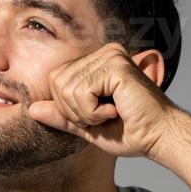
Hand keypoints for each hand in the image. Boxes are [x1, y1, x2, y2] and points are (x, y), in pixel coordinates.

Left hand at [26, 42, 176, 156]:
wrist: (159, 137)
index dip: (67, 107)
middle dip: (74, 110)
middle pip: (57, 82)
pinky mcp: (115, 66)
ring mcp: (110, 56)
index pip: (56, 80)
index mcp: (97, 63)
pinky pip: (82, 92)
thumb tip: (31, 109)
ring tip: (111, 113)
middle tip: (102, 116)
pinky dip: (94, 111)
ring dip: (86, 113)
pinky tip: (116, 111)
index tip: (96, 116)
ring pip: (67, 89)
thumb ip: (62, 116)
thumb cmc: (131, 132)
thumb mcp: (87, 126)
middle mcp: (103, 54)